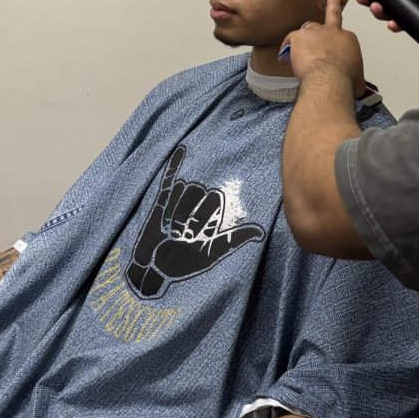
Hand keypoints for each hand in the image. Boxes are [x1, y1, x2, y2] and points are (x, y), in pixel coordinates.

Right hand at [127, 146, 264, 298]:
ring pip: (183, 188)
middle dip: (190, 214)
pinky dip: (175, 163)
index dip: (207, 215)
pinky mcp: (162, 199)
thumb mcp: (214, 250)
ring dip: (176, 210)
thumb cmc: (187, 262)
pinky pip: (169, 177)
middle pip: (199, 190)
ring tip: (172, 230)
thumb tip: (261, 232)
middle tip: (183, 235)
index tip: (196, 236)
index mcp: (213, 210)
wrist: (157, 268)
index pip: (214, 195)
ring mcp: (180, 198)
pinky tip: (182, 148)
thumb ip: (235, 238)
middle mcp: (198, 201)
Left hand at [279, 0, 364, 97]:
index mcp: (348, 39)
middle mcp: (333, 31)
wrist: (330, 79)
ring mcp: (315, 31)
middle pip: (332, 15)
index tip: (335, 53)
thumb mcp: (358, 79)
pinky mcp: (299, 37)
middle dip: (333, 3)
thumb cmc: (345, 81)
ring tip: (300, 52)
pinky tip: (285, 58)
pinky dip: (287, 48)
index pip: (343, 36)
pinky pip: (290, 39)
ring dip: (305, 39)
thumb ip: (354, 76)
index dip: (337, 44)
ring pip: (308, 29)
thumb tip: (354, 84)